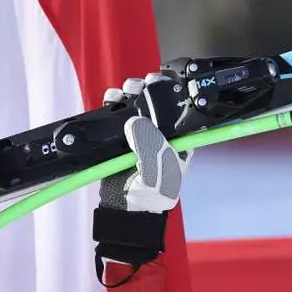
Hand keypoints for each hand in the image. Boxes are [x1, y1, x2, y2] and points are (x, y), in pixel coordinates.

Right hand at [93, 73, 191, 282]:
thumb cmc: (152, 194)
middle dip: (148, 90)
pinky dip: (113, 104)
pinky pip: (117, 116)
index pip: (179, 111)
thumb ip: (149, 147)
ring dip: (129, 94)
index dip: (173, 94)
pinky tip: (111, 99)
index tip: (163, 82)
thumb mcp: (157, 172)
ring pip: (136, 106)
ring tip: (123, 91)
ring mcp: (139, 134)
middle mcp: (160, 134)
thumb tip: (134, 121)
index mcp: (177, 141)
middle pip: (156, 103)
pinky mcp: (119, 137)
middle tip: (138, 85)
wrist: (126, 210)